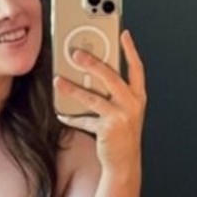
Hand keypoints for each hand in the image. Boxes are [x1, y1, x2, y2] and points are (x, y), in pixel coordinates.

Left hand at [55, 29, 145, 175]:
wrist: (125, 163)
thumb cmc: (122, 133)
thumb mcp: (125, 110)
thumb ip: (114, 92)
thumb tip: (90, 73)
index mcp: (138, 96)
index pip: (137, 68)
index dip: (130, 50)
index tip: (123, 33)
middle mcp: (132, 104)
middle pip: (111, 77)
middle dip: (92, 63)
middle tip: (76, 53)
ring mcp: (121, 116)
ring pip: (93, 97)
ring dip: (73, 89)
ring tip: (58, 80)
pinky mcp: (108, 129)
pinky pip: (85, 119)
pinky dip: (71, 116)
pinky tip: (62, 113)